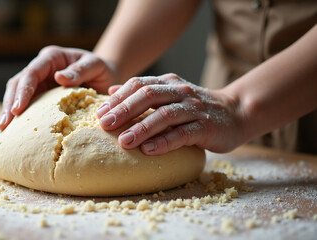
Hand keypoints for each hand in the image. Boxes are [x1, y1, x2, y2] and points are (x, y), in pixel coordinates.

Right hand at [0, 46, 117, 135]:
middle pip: (18, 85)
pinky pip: (22, 107)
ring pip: (15, 96)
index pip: (32, 73)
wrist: (105, 78)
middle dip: (9, 105)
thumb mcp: (96, 66)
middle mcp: (41, 69)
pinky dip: (12, 119)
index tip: (18, 109)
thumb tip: (59, 77)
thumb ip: (80, 70)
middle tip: (3, 125)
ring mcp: (38, 83)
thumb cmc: (102, 71)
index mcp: (52, 58)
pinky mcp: (39, 97)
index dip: (23, 91)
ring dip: (7, 113)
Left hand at [96, 73, 244, 154]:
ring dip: (141, 128)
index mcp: (168, 83)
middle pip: (148, 96)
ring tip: (123, 141)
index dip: (117, 98)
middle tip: (104, 125)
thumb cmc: (195, 108)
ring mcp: (194, 109)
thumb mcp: (169, 95)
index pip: (138, 84)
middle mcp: (180, 92)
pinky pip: (182, 134)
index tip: (99, 113)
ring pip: (164, 115)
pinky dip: (164, 142)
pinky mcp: (205, 127)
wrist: (236, 113)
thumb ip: (143, 93)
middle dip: (124, 110)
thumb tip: (111, 91)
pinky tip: (148, 150)